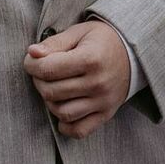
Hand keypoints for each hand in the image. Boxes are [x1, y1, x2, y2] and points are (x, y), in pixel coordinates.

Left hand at [24, 20, 131, 139]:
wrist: (133, 53)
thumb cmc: (102, 40)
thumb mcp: (79, 33)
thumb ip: (54, 43)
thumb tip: (32, 53)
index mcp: (91, 59)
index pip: (48, 69)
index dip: (31, 65)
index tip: (32, 60)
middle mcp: (98, 83)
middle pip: (51, 92)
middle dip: (38, 81)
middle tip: (42, 72)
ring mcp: (103, 101)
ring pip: (62, 112)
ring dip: (50, 101)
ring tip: (53, 88)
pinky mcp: (106, 114)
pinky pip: (79, 130)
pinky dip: (65, 125)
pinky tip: (63, 108)